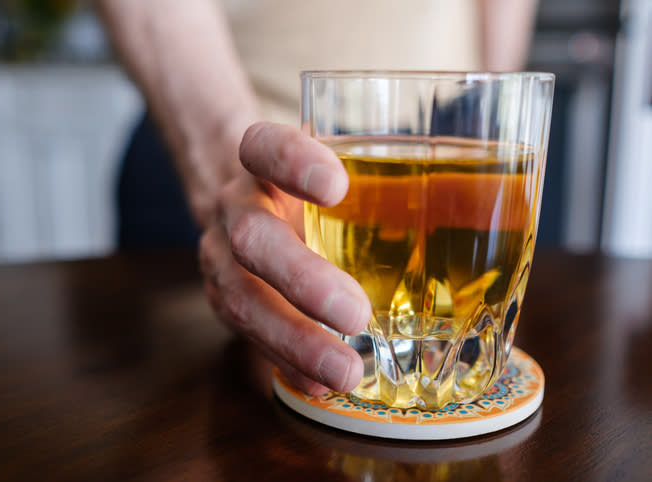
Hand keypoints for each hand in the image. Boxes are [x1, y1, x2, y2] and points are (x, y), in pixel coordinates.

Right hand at [199, 122, 371, 395]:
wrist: (250, 200)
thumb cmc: (309, 183)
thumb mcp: (335, 161)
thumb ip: (384, 171)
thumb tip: (480, 196)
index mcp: (263, 161)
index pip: (264, 147)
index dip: (292, 163)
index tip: (337, 187)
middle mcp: (237, 208)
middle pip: (253, 238)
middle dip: (302, 279)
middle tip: (354, 313)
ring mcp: (223, 257)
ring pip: (241, 299)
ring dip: (294, 340)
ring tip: (345, 370)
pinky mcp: (227, 300)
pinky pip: (248, 337)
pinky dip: (288, 362)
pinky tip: (322, 383)